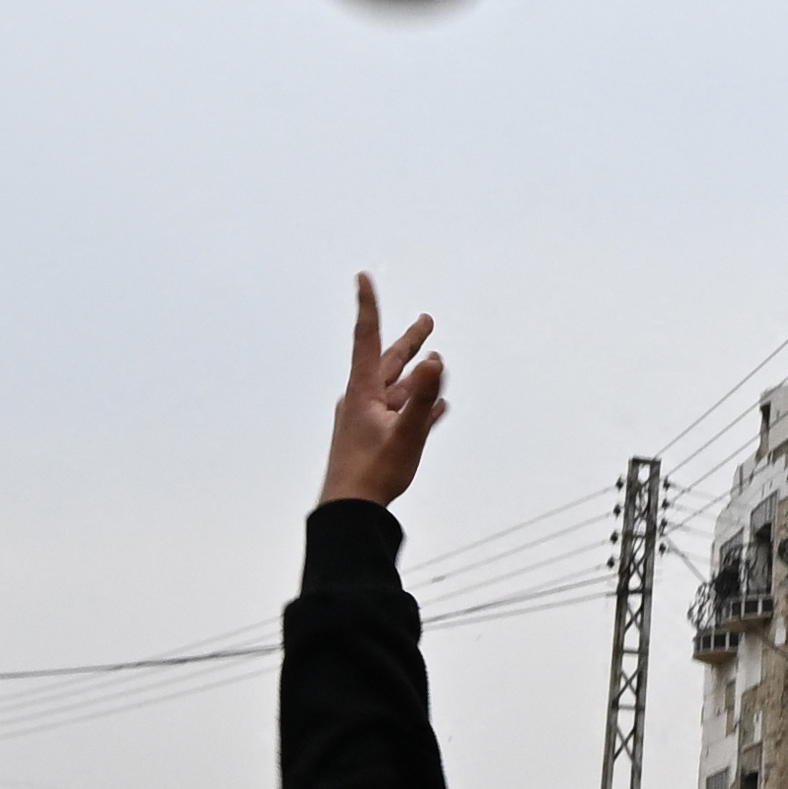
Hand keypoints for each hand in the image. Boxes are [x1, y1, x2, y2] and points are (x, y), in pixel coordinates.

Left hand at [323, 276, 445, 511]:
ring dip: (417, 375)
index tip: (362, 277)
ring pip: (398, 389)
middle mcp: (363, 401)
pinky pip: (403, 416)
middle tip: (427, 320)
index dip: (368, 307)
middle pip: (389, 362)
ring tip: (436, 360)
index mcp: (362, 392)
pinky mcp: (377, 441)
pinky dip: (420, 407)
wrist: (349, 511)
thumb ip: (422, 398)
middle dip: (409, 341)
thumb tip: (435, 361)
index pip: (367, 339)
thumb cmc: (374, 474)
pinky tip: (438, 409)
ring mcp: (369, 422)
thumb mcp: (405, 433)